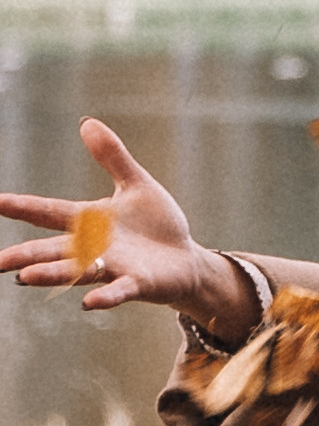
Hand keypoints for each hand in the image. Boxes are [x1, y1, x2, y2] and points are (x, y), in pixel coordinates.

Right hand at [0, 118, 259, 342]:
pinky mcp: (139, 283)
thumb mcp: (136, 185)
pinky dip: (106, 296)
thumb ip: (113, 157)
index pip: (49, 212)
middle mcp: (96, 248)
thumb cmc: (160, 226)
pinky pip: (120, 291)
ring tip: (25, 278)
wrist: (188, 261)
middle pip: (54, 250)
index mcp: (90, 222)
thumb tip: (87, 122)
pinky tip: (89, 303)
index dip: (22, 207)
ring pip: (78, 271)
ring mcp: (116, 268)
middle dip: (26, 254)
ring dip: (52, 274)